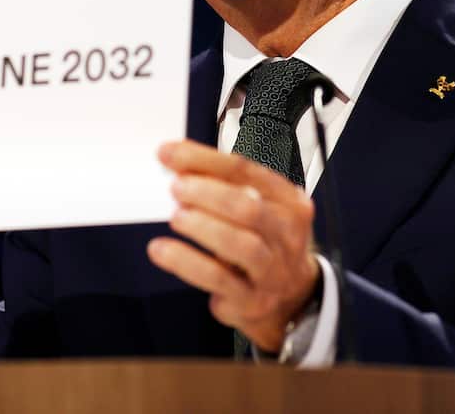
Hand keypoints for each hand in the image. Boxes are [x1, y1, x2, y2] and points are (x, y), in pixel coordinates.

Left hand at [147, 140, 319, 352]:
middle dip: (208, 193)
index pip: (246, 171)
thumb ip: (221, 183)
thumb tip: (177, 162)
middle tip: (177, 188)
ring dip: (203, 227)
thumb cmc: (264, 240)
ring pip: (242, 246)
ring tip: (176, 217)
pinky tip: (163, 250)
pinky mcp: (252, 300)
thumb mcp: (254, 206)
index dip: (204, 159)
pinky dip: (187, 262)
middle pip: (249, 208)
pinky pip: (220, 280)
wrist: (290, 294)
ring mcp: (272, 269)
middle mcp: (286, 234)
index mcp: (288, 200)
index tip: (169, 153)